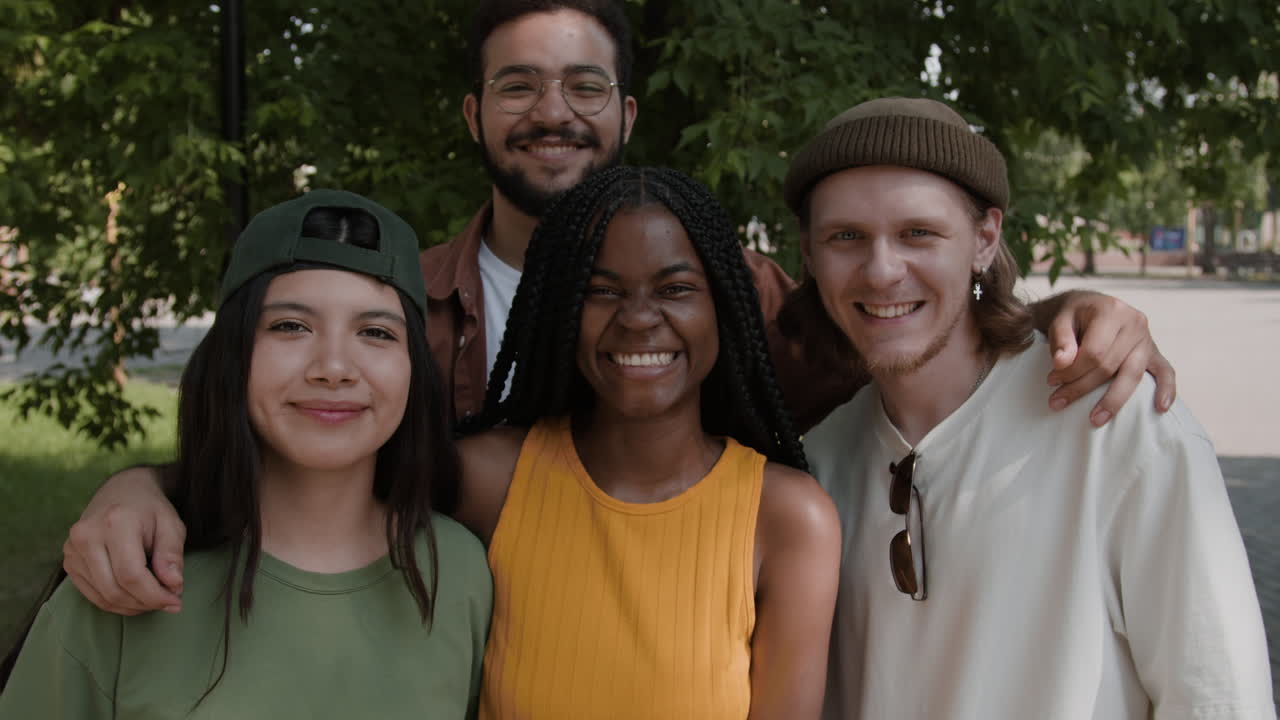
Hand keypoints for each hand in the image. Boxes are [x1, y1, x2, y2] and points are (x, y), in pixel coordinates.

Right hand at [62, 466, 186, 614]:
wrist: (122, 490)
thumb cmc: (150, 509)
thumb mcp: (170, 525)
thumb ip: (172, 555)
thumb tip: (173, 586)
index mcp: (114, 522)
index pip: (131, 575)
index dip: (154, 595)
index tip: (176, 602)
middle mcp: (87, 536)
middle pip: (114, 589)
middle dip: (145, 603)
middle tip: (168, 602)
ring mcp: (72, 549)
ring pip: (102, 596)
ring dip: (131, 606)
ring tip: (154, 599)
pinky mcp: (69, 561)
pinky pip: (92, 594)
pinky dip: (115, 602)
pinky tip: (135, 598)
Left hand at [1042, 290, 1175, 425]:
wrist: (1090, 306)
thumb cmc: (1074, 316)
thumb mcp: (1060, 320)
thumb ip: (1061, 340)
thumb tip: (1062, 364)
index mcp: (1112, 311)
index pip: (1093, 351)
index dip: (1072, 371)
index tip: (1051, 381)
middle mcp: (1135, 323)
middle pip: (1110, 366)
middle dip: (1082, 387)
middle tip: (1057, 401)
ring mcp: (1147, 339)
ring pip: (1132, 375)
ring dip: (1112, 401)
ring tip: (1095, 420)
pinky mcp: (1154, 353)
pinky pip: (1165, 372)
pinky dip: (1166, 390)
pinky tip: (1160, 408)